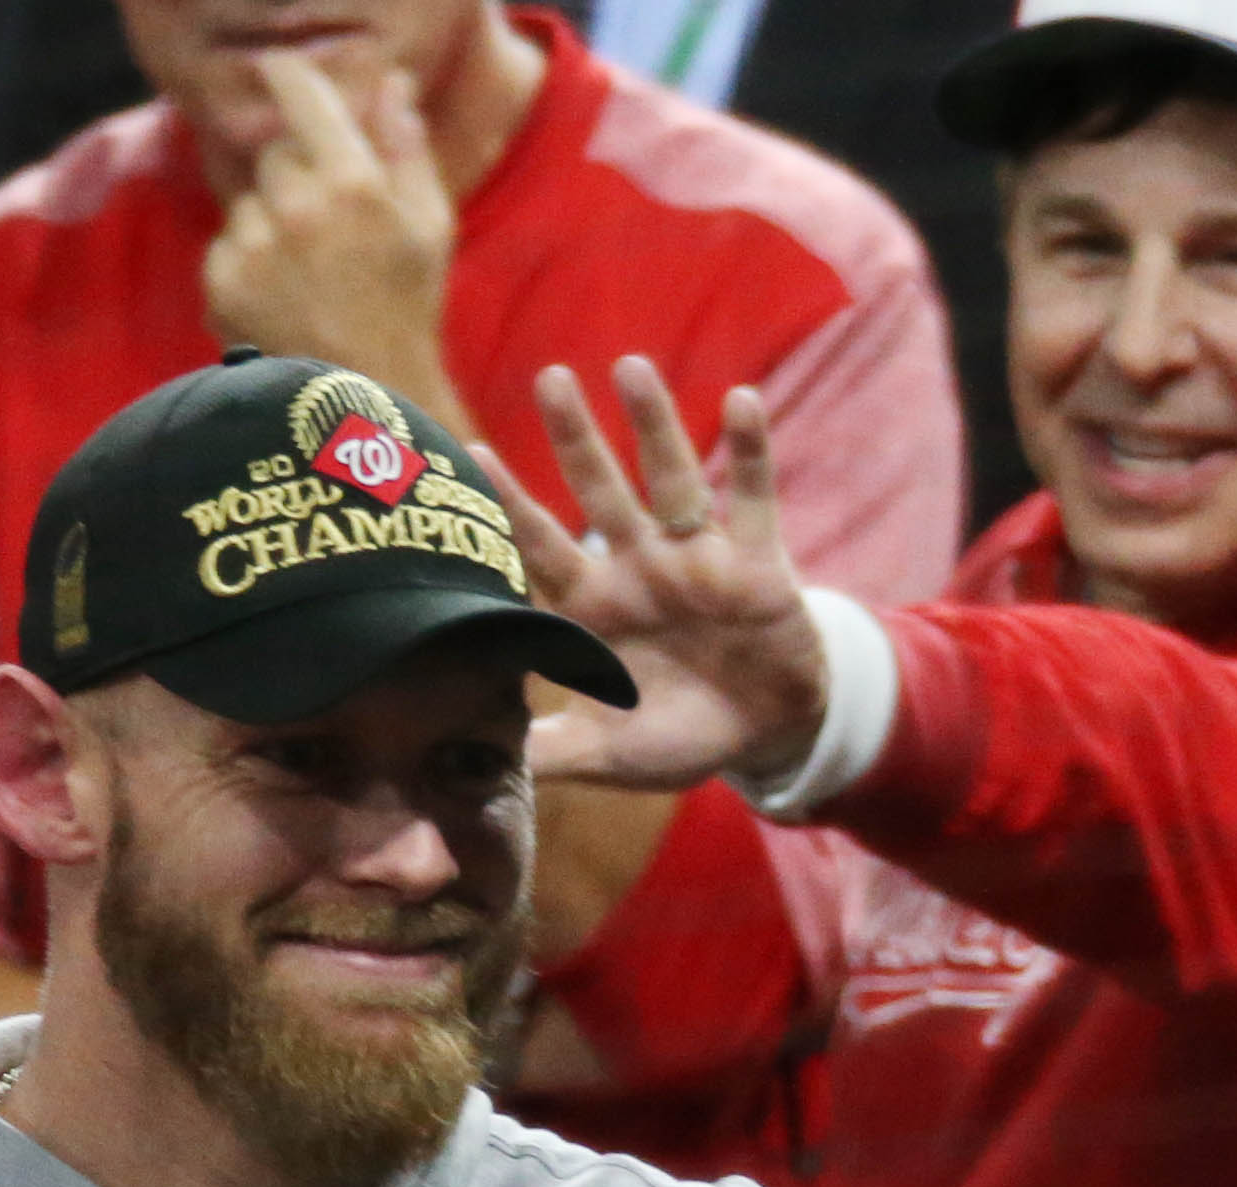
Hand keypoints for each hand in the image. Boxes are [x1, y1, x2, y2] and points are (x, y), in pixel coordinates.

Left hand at [205, 56, 460, 424]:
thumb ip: (406, 149)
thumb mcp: (430, 228)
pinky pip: (225, 247)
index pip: (300, 93)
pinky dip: (245, 267)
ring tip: (305, 275)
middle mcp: (299, 207)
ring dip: (269, 225)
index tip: (282, 74)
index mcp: (355, 184)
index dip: (287, 77)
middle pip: (273, 153)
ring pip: (247, 203)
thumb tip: (390, 85)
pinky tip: (280, 300)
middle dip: (294, 175)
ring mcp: (254, 246)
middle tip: (323, 223)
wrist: (365, 405)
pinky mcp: (222, 283)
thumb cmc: (407, 313)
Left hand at [484, 358, 827, 790]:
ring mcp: (698, 560)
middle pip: (601, 494)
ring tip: (631, 367)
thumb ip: (550, 752)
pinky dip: (751, 451)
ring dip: (655, 425)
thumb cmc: (676, 736)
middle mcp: (640, 570)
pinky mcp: (757, 562)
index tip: (470, 454)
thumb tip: (473, 768)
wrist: (766, 734)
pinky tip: (742, 401)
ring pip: (672, 480)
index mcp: (595, 610)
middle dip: (575, 439)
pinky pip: (753, 497)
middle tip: (549, 378)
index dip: (509, 506)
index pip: (542, 549)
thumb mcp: (609, 755)